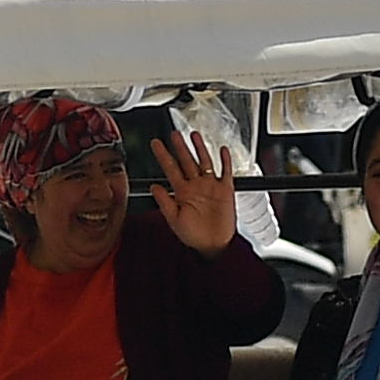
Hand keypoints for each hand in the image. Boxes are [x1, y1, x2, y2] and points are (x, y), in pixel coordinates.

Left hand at [148, 130, 240, 252]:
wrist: (213, 245)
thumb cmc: (193, 235)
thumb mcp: (174, 219)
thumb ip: (164, 202)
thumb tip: (154, 187)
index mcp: (181, 192)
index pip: (170, 168)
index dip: (163, 155)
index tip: (156, 143)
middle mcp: (195, 186)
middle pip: (186, 161)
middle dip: (180, 147)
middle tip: (173, 133)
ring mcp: (210, 186)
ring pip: (204, 162)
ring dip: (200, 148)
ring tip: (194, 135)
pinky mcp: (225, 190)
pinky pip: (225, 172)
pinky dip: (224, 160)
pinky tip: (222, 149)